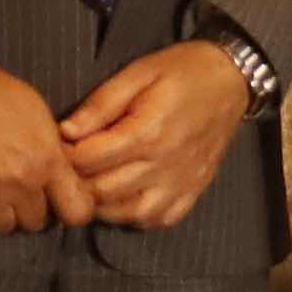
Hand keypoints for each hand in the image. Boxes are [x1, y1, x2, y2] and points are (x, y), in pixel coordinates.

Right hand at [0, 49, 93, 236]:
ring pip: (2, 228)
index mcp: (49, 159)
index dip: (69, 210)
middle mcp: (23, 181)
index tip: (57, 204)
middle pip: (35, 223)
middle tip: (12, 191)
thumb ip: (52, 150)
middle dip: (26, 210)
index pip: (78, 212)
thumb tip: (61, 174)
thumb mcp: (38, 115)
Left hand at [56, 44, 252, 233]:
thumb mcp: (137, 73)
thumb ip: (100, 104)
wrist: (233, 81)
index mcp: (148, 131)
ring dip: (103, 204)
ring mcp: (181, 182)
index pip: (89, 160)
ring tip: (94, 182)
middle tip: (70, 166)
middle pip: (102, 191)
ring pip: (127, 213)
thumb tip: (65, 132)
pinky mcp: (193, 191)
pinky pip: (158, 219)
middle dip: (77, 182)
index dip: (64, 155)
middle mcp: (165, 164)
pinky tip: (125, 197)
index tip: (58, 145)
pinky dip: (135, 216)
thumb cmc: (183, 72)